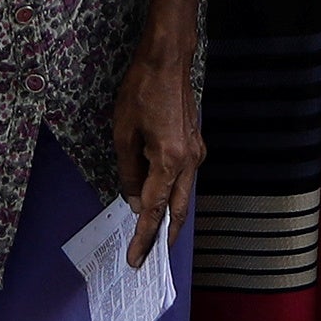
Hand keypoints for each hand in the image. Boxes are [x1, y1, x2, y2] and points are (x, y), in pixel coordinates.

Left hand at [110, 42, 201, 264]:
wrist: (167, 62)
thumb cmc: (142, 91)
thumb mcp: (123, 135)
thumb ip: (130, 172)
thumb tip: (134, 200)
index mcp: (168, 160)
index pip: (153, 209)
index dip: (144, 237)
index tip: (136, 259)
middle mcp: (189, 161)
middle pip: (177, 211)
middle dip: (163, 236)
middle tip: (150, 259)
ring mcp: (196, 153)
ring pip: (183, 196)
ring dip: (169, 217)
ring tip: (154, 235)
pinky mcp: (195, 145)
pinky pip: (184, 179)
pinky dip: (172, 195)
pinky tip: (160, 200)